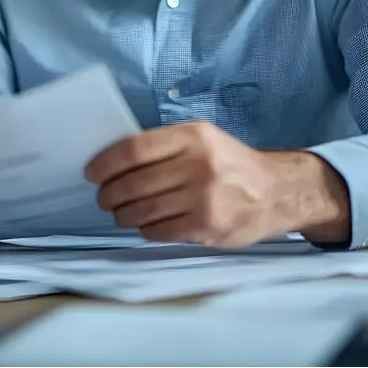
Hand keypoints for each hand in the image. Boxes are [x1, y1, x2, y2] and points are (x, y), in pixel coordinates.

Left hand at [85, 122, 350, 246]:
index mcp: (193, 136)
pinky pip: (159, 231)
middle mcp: (198, 165)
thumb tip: (115, 159)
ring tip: (119, 212)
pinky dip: (144, 228)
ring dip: (122, 214)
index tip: (92, 171)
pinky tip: (145, 223)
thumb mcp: (203, 139)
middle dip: (109, 193)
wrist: (276, 192)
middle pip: (134, 183)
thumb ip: (164, 145)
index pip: (135, 149)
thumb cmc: (230, 163)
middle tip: (103, 197)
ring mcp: (203, 198)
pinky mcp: (206, 227)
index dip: (106, 162)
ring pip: (142, 210)